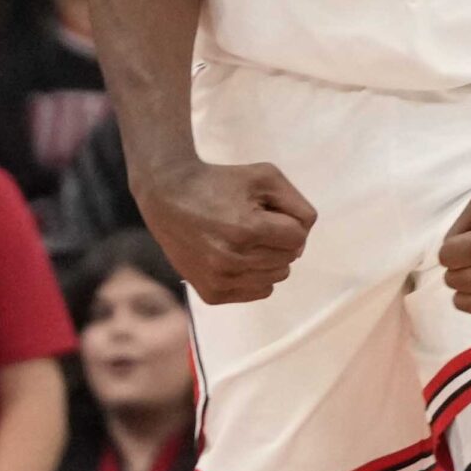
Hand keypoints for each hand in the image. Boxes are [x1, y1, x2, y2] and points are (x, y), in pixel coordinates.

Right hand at [132, 158, 314, 302]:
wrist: (168, 195)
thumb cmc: (220, 181)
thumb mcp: (266, 176)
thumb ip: (297, 205)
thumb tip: (302, 238)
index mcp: (247, 230)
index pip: (298, 238)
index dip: (288, 221)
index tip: (267, 211)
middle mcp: (232, 260)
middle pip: (289, 259)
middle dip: (279, 239)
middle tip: (253, 223)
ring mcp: (219, 280)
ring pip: (275, 278)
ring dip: (269, 258)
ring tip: (243, 239)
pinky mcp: (211, 293)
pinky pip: (258, 291)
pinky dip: (254, 275)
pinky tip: (236, 256)